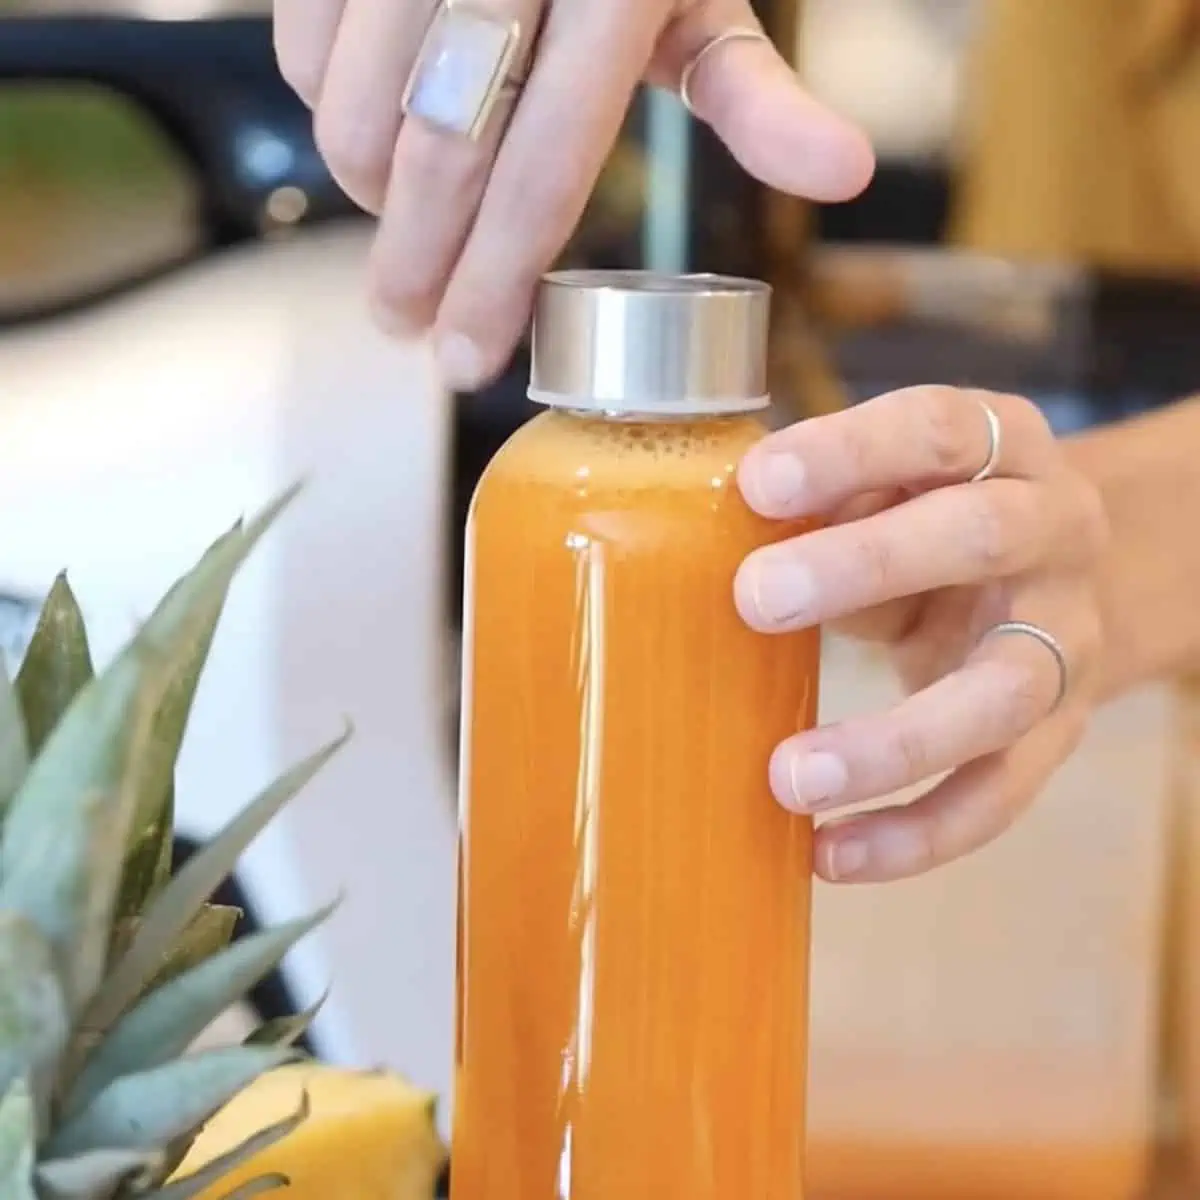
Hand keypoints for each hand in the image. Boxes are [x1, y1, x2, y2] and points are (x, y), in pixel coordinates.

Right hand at [273, 0, 872, 388]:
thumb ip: (756, 91)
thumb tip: (843, 172)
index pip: (541, 175)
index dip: (497, 285)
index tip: (470, 362)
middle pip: (440, 161)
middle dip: (414, 270)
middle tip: (405, 332)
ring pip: (355, 111)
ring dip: (369, 197)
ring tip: (400, 229)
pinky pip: (302, 51)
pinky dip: (328, 110)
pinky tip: (373, 130)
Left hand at [734, 387, 1108, 882]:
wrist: (1041, 582)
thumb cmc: (924, 523)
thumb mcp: (883, 492)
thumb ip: (818, 506)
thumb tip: (687, 544)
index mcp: (1003, 447)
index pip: (937, 428)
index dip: (850, 453)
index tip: (756, 486)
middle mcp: (1055, 533)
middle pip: (978, 538)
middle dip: (865, 566)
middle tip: (756, 599)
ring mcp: (1066, 640)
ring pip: (1001, 694)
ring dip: (892, 741)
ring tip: (788, 777)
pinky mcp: (1060, 733)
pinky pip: (999, 795)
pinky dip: (914, 834)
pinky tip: (830, 854)